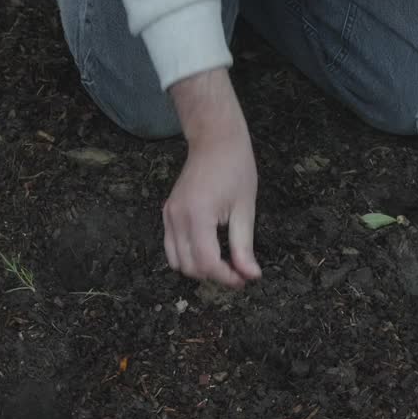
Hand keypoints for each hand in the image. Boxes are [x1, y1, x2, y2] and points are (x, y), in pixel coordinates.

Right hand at [163, 69, 261, 288]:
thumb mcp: (245, 208)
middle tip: (239, 273)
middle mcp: (177, 217)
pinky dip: (188, 256)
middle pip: (189, 267)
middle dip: (214, 275)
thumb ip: (244, 245)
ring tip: (224, 263)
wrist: (214, 139)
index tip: (245, 279)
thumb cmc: (235, 167)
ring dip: (200, 269)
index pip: (207, 262)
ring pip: (177, 261)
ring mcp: (168, 215)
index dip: (226, 277)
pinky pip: (171, 247)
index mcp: (198, 215)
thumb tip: (250, 275)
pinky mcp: (167, 213)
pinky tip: (209, 250)